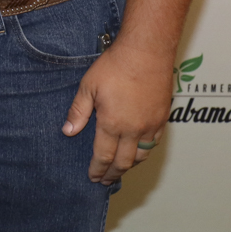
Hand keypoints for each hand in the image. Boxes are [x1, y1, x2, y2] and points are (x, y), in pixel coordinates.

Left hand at [62, 42, 171, 183]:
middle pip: (123, 162)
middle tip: (105, 180)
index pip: (103, 156)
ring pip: (141, 156)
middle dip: (112, 174)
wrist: (146, 51)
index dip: (97, 170)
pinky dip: (145, 152)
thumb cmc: (115, 65)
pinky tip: (139, 151)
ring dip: (129, 166)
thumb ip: (78, 111)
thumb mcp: (88, 86)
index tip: (93, 177)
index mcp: (112, 123)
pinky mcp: (162, 118)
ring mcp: (150, 125)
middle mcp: (133, 129)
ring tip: (120, 169)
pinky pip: (154, 143)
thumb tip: (68, 131)